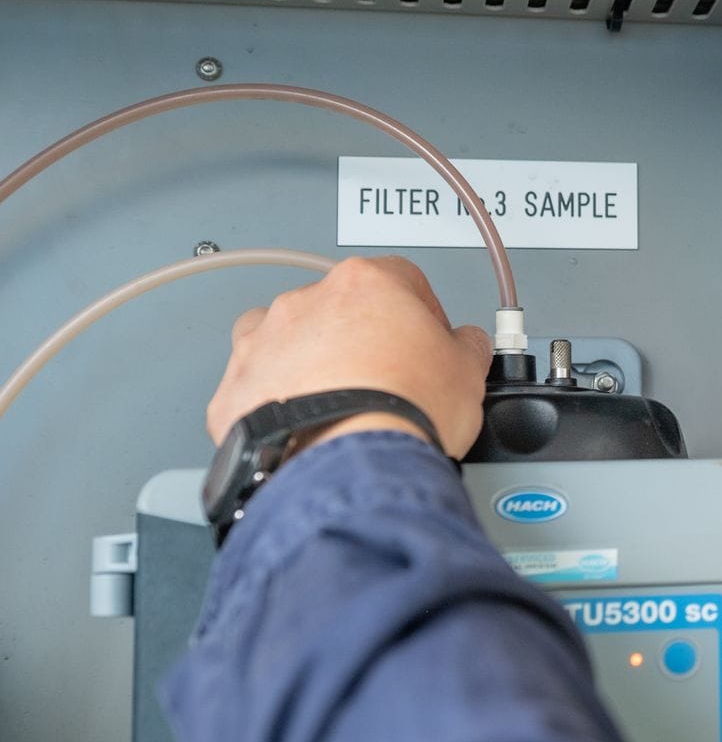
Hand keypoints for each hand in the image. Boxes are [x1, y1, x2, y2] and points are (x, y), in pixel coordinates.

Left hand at [207, 256, 492, 457]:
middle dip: (359, 338)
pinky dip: (275, 402)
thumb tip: (465, 345)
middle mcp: (306, 303)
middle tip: (385, 378)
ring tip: (338, 403)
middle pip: (337, 308)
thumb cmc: (404, 408)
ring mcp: (262, 344)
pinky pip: (255, 388)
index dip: (421, 313)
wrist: (353, 462)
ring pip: (284, 340)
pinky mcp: (234, 390)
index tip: (428, 341)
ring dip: (309, 362)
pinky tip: (302, 426)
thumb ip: (466, 345)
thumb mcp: (468, 371)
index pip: (401, 278)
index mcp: (366, 283)